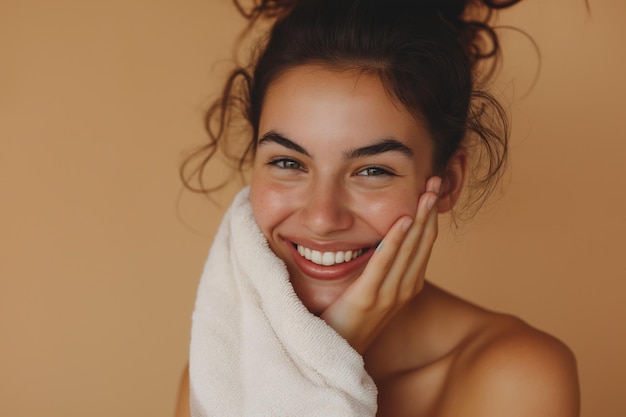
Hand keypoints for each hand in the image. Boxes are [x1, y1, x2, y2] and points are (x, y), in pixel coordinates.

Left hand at [320, 176, 440, 353]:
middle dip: (429, 211)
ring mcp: (388, 295)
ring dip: (419, 219)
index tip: (433, 190)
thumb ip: (382, 268)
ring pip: (409, 250)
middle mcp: (403, 289)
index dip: (429, 217)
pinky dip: (394, 242)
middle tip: (435, 181)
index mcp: (406, 285)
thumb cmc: (351, 319)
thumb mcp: (374, 290)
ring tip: (426, 193)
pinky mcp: (367, 299)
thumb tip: (382, 240)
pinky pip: (383, 264)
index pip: (423, 244)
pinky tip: (402, 220)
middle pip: (422, 243)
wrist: (336, 353)